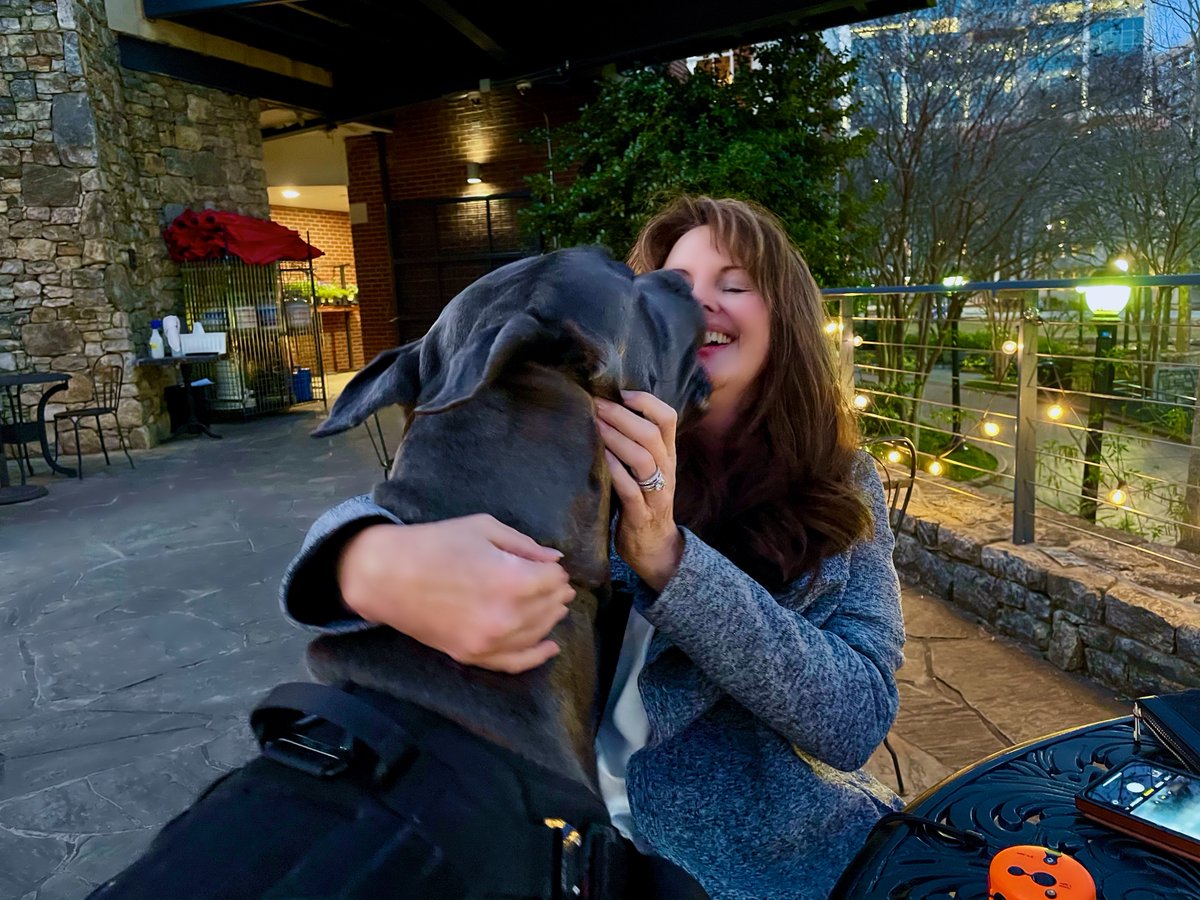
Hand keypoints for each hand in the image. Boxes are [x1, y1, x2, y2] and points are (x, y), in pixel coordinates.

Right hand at [337, 515, 573, 672]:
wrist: (386, 576)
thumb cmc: (435, 544)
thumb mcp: (484, 529)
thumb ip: (525, 545)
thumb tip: (556, 561)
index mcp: (512, 580)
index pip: (554, 579)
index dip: (554, 570)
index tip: (547, 565)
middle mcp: (506, 616)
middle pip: (550, 606)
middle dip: (555, 592)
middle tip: (553, 582)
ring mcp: (489, 642)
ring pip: (539, 633)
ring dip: (550, 617)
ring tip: (552, 604)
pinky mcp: (472, 656)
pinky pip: (515, 663)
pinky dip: (536, 656)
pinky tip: (550, 647)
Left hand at [596, 390, 683, 591]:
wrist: (655, 548)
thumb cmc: (643, 501)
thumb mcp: (646, 469)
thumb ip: (634, 442)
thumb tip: (604, 409)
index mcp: (667, 455)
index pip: (668, 418)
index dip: (646, 401)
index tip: (621, 392)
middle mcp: (666, 470)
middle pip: (652, 435)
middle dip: (623, 416)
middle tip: (596, 404)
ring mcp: (656, 494)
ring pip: (643, 459)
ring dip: (617, 439)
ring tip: (595, 425)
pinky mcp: (641, 515)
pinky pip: (631, 490)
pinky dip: (616, 471)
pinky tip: (601, 458)